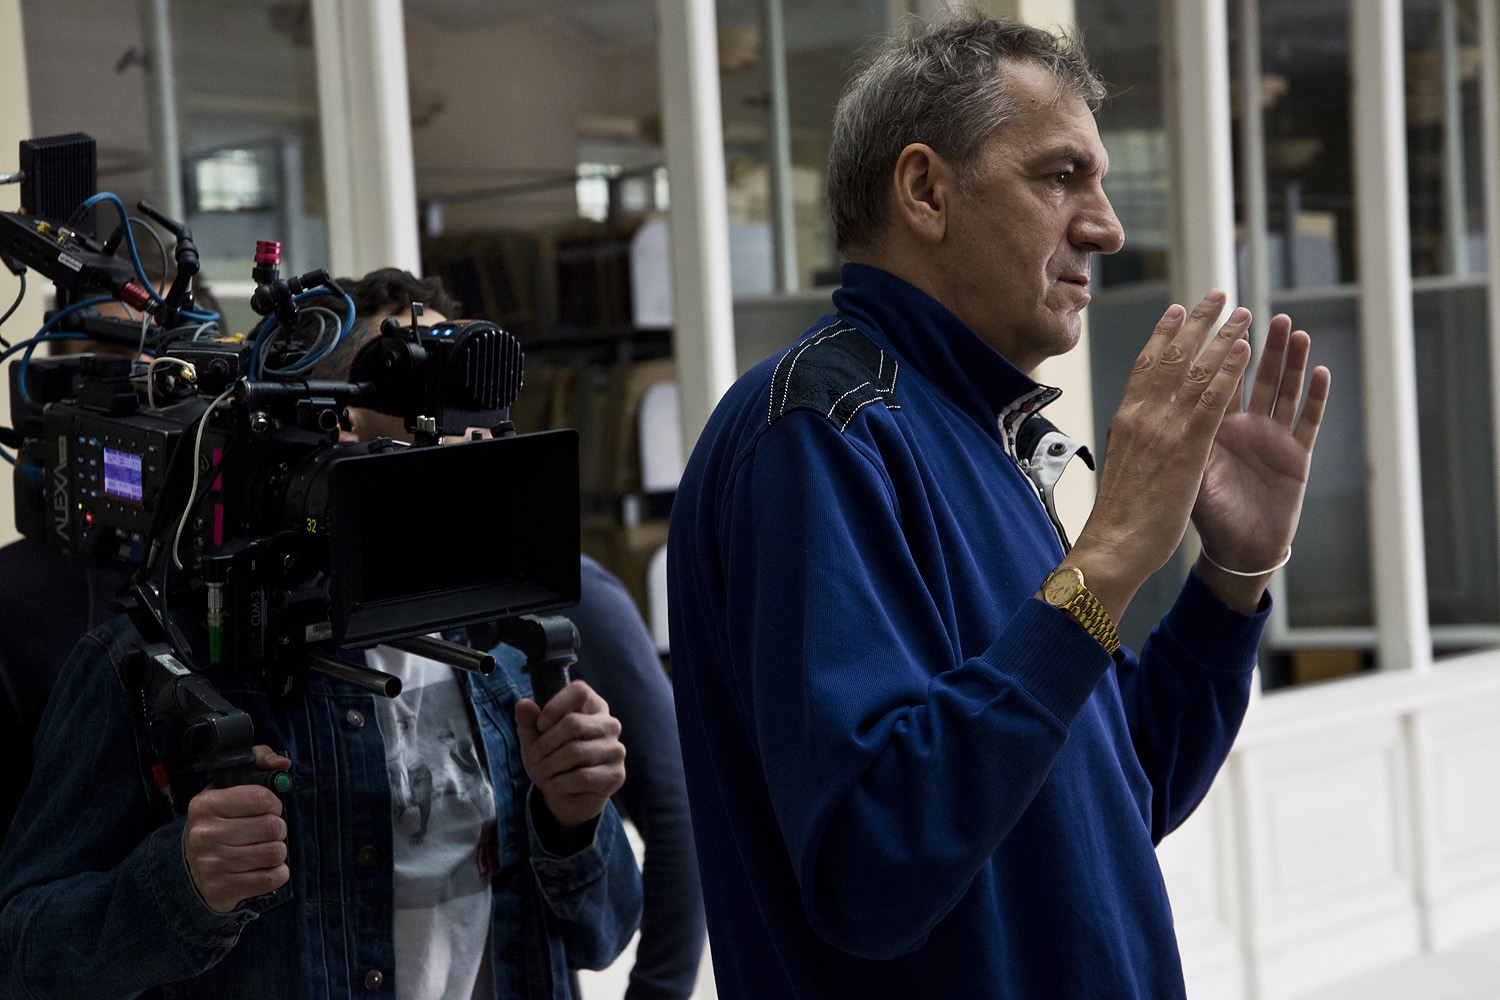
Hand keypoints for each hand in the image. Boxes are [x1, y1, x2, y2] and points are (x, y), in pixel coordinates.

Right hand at [183, 745, 290, 913]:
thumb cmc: (218, 822)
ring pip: (275, 853)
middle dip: (278, 828)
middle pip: (272, 827)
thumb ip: (258, 762)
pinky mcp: (222, 889)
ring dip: (278, 850)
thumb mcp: (229, 787)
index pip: (261, 798)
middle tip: (268, 830)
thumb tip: (282, 763)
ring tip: (264, 848)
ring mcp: (212, 864)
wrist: (188, 867)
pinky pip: (271, 879)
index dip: (274, 802)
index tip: (269, 807)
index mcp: (206, 805)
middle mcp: (205, 834)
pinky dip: (277, 873)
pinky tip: (264, 868)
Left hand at [515, 680, 625, 831]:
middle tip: (533, 758)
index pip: (579, 691)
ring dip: (549, 766)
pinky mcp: (616, 774)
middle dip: (544, 744)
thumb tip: (523, 704)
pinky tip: (554, 785)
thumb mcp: (534, 739)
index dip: (555, 706)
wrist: (568, 796)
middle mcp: (609, 724)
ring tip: (541, 774)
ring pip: (575, 751)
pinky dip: (560, 783)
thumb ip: (528, 721)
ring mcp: (616, 749)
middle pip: (573, 723)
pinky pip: (582, 777)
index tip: (540, 725)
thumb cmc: (553, 759)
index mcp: (592, 706)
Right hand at [1064, 291, 1253, 621]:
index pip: (1145, 366)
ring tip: (1241, 312)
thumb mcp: (1121, 467)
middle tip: (1216, 295)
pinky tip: (1245, 350)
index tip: (1178, 311)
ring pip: (1195, 370)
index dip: (1163, 335)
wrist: (1113, 546)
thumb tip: (1140, 433)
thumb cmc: (1117, 518)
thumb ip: (1135, 443)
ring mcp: (1163, 429)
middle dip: (1196, 323)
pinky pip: (1213, 400)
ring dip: (1221, 337)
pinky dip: (1229, 370)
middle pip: (1171, 356)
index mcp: (1125, 420)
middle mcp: (1141, 416)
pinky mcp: (1187, 447)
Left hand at [1193, 312, 1330, 610]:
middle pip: (1250, 375)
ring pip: (1282, 390)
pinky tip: (1319, 370)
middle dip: (1254, 343)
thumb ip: (1179, 444)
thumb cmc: (1204, 517)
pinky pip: (1308, 420)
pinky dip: (1315, 396)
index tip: (1209, 317)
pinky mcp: (1296, 456)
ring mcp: (1271, 438)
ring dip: (1287, 360)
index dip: (1211, 349)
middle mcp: (1241, 426)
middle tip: (1256, 312)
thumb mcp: (1185, 477)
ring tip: (1291, 328)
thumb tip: (1160, 413)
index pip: (1211, 379)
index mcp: (1209, 427)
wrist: (1235, 552)